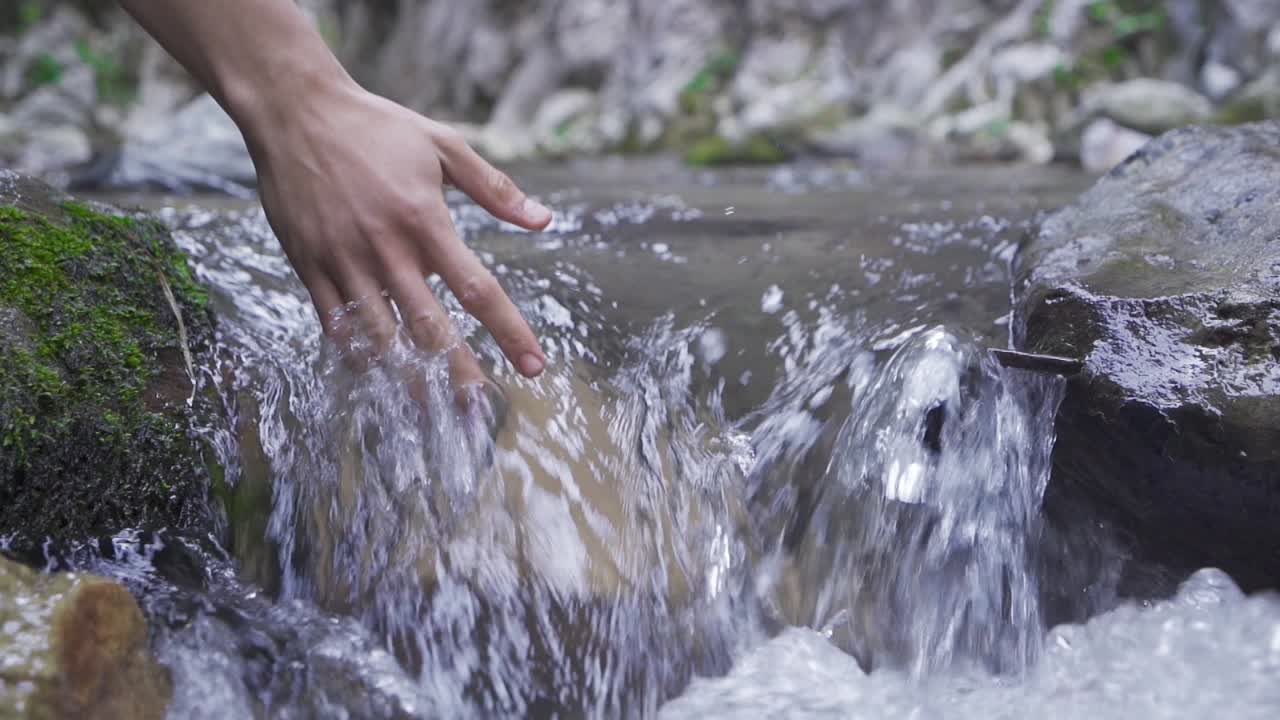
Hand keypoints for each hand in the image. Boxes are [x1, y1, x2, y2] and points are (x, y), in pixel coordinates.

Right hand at [244, 80, 551, 384]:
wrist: (295, 111)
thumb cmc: (375, 126)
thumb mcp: (442, 145)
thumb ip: (494, 188)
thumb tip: (544, 220)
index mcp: (424, 218)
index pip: (477, 288)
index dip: (509, 331)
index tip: (533, 365)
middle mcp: (384, 247)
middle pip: (429, 326)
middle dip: (458, 373)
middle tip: (480, 410)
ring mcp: (342, 260)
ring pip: (379, 335)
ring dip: (407, 377)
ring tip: (432, 409)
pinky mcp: (308, 265)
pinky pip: (335, 322)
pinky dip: (358, 353)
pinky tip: (378, 376)